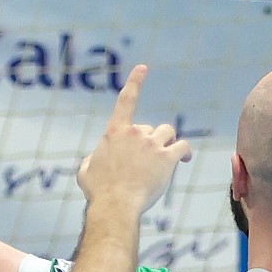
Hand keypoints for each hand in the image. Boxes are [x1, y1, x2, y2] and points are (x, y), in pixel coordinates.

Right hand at [76, 64, 189, 215]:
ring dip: (167, 143)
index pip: (126, 100)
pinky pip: (183, 147)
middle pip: (149, 128)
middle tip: (145, 162)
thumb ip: (93, 158)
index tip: (143, 67)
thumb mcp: (86, 171)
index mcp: (114, 132)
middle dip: (149, 141)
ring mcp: (153, 144)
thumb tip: (96, 158)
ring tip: (166, 159)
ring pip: (168, 133)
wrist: (115, 204)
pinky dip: (185, 153)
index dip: (135, 82)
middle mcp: (135, 133)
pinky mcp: (168, 158)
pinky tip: (185, 160)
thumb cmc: (98, 191)